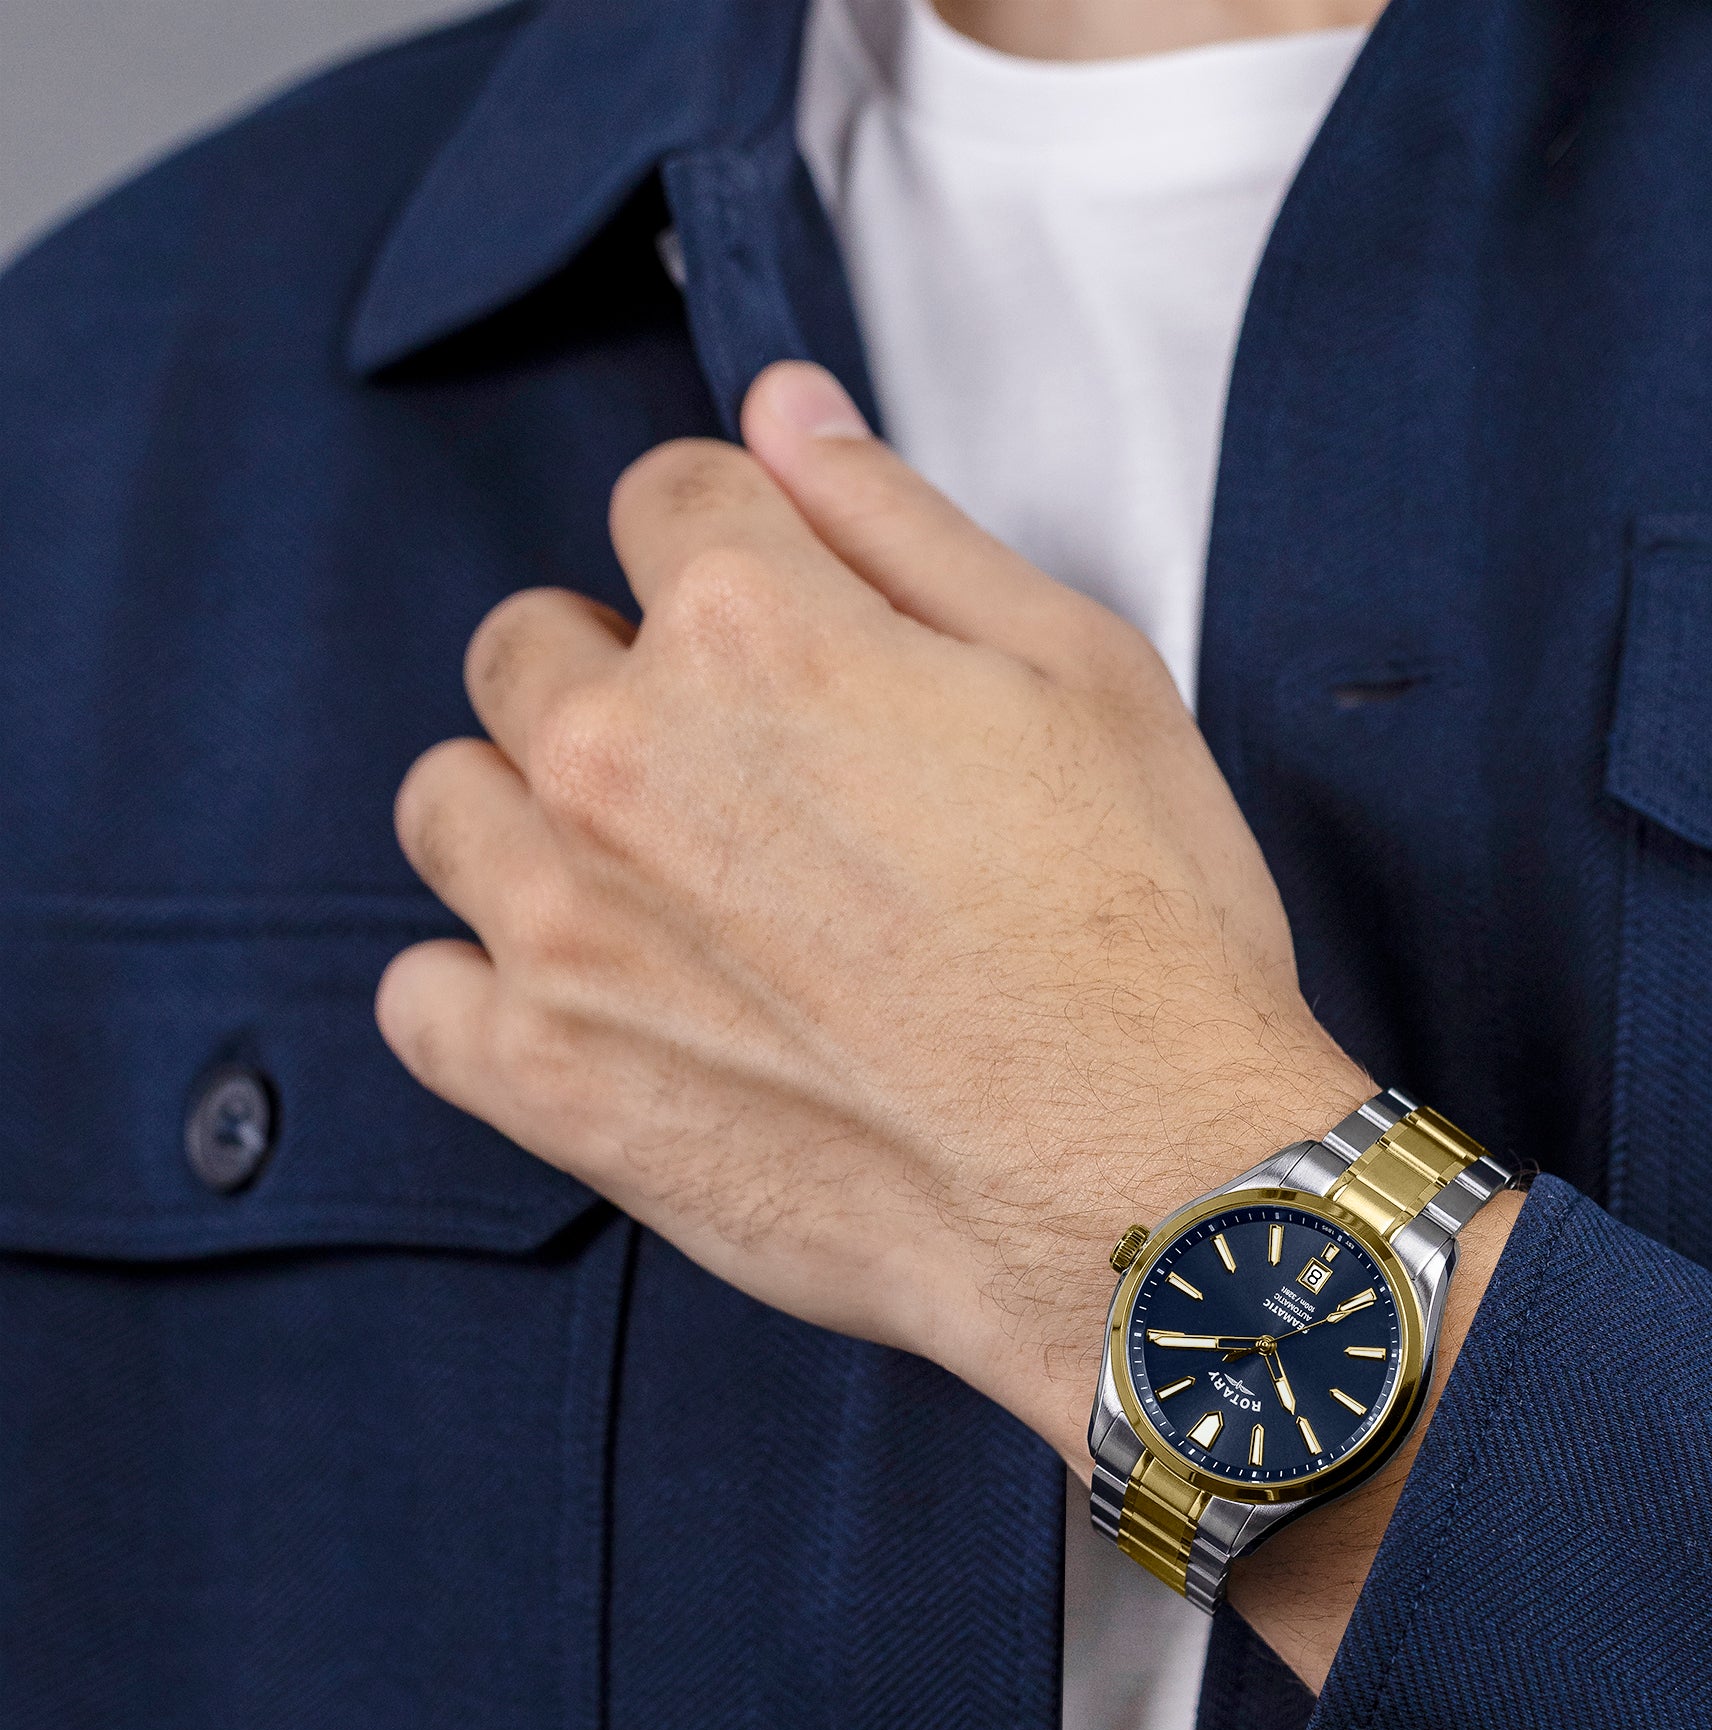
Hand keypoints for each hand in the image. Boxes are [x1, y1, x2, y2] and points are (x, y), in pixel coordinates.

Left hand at [377, 360, 1516, 1684]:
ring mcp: (565, 925)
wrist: (1139, 1189)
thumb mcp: (1079, 672)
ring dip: (531, 813)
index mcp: (757, 630)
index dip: (735, 551)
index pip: (662, 500)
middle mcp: (626, 757)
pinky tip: (594, 998)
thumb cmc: (1140, 941)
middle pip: (530, 644)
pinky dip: (484, 986)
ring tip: (659, 884)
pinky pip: (422, 995)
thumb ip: (901, 523)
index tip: (779, 622)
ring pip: (450, 799)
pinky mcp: (548, 1080)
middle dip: (621, 675)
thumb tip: (787, 408)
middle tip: (742, 776)